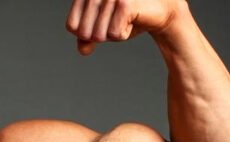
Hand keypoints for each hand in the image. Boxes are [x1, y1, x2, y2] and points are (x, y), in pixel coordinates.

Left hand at [65, 0, 182, 55]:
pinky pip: (114, 35)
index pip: (71, 26)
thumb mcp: (104, 27)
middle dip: (101, 35)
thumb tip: (83, 50)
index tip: (103, 22)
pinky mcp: (124, 3)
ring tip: (125, 19)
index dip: (85, 33)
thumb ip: (87, 37)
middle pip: (84, 33)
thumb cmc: (128, 16)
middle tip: (117, 21)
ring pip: (99, 35)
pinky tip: (133, 19)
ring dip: (114, 34)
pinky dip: (124, 34)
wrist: (158, 11)